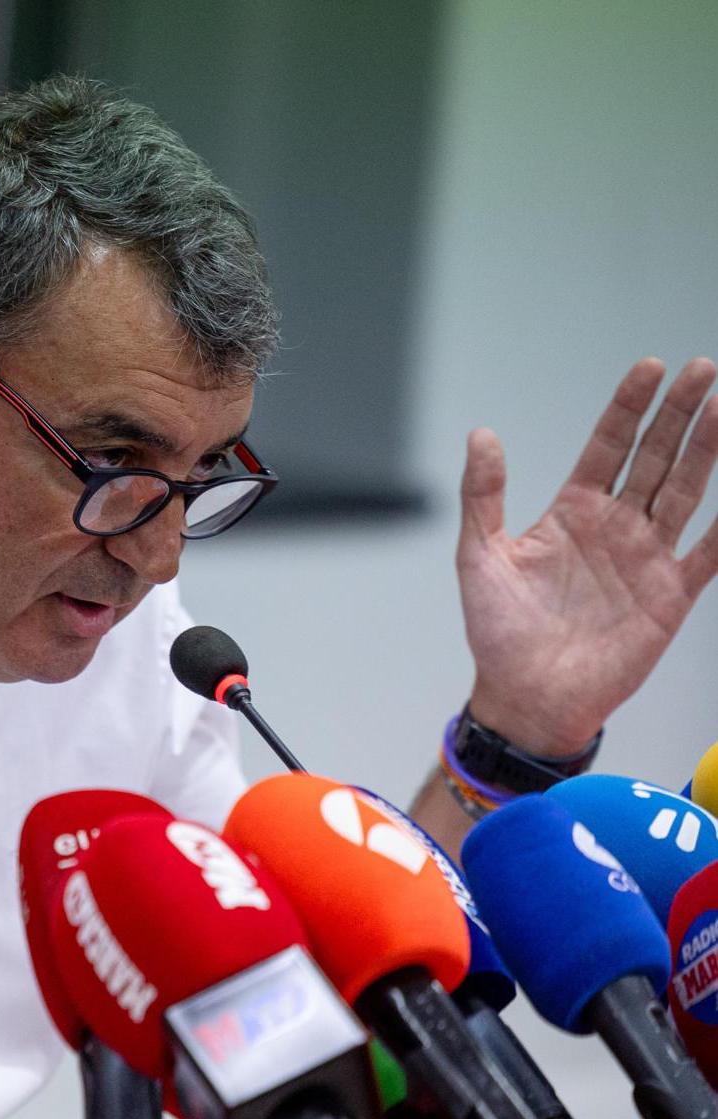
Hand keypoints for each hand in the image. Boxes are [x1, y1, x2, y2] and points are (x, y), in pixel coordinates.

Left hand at [457, 356, 717, 755]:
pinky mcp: (671, 594)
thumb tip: (481, 435)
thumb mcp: (478, 556)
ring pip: (687, 490)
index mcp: (571, 513)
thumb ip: (482, 496)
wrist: (526, 696)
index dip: (629, 408)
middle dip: (679, 414)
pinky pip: (712, 551)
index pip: (607, 447)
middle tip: (702, 369)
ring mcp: (647, 558)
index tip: (649, 368)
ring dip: (708, 449)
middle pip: (655, 458)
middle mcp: (615, 527)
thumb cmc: (497, 631)